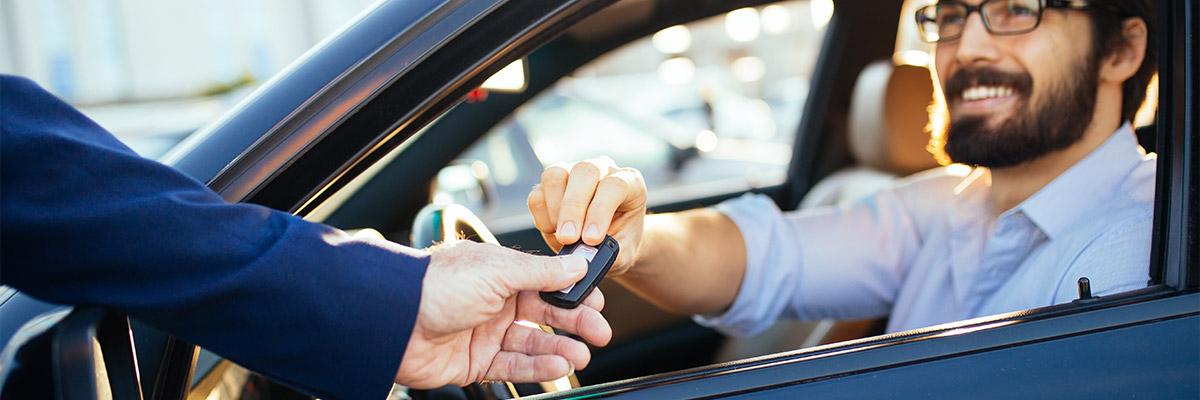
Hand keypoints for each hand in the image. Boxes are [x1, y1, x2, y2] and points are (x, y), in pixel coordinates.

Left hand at [395, 240, 611, 388]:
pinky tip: (558, 365)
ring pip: (532, 343)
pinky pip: (513, 366)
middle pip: (544, 314)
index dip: (572, 291)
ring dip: (559, 349)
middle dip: (575, 323)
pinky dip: (537, 368)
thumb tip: (576, 263)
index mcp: (499, 272)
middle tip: (600, 332)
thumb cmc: (436, 285)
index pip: (546, 281)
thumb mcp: (497, 270)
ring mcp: (484, 332)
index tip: (597, 300)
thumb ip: (541, 272)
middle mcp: (494, 301)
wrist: (392, 321)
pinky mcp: (475, 362)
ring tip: (581, 355)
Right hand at [527, 157, 646, 275]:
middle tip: (568, 239)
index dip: (600, 211)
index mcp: (629, 182)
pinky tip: (554, 232)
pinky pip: (537, 194)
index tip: (591, 239)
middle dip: (573, 208)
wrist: (609, 243)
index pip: (614, 185)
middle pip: (584, 172)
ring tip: (564, 236)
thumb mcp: (624, 253)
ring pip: (554, 176)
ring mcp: (573, 172)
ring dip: (555, 210)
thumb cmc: (621, 243)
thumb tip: (585, 255)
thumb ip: (610, 253)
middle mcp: (601, 170)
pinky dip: (541, 217)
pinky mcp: (550, 185)